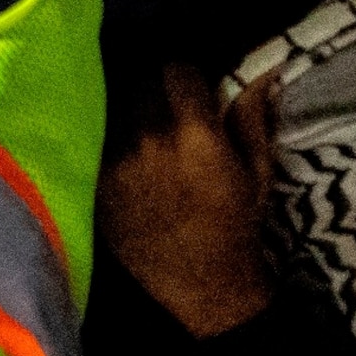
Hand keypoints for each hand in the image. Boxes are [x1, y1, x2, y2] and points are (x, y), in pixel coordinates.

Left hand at [98, 62, 282, 338]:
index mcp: (195, 135)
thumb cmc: (236, 226)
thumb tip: (259, 72)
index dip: (186, 77)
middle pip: (142, 86)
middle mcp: (149, 140)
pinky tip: (135, 169)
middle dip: (159, 94)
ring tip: (152, 144)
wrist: (203, 286)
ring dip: (135, 119)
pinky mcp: (97, 180)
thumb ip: (250, 116)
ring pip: (119, 112)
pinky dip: (118, 146)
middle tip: (173, 117)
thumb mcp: (256, 171)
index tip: (193, 92)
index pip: (176, 69)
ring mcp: (117, 160)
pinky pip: (103, 142)